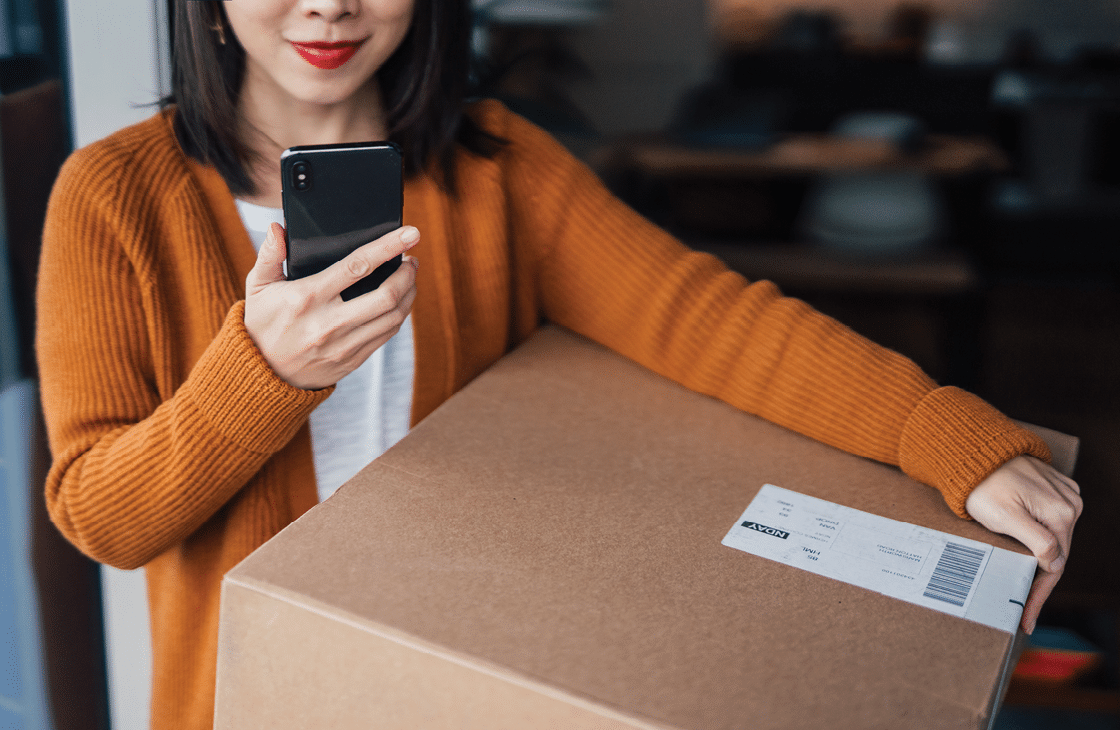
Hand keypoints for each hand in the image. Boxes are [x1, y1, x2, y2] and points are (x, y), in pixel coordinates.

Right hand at [243, 222, 419, 389]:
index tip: (409, 234)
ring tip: (409, 278)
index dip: (387, 248)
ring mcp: (343, 345)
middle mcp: (329, 322)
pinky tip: (399, 301)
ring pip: (393, 317)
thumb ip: (269, 255)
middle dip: (407, 274)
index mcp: (307, 297)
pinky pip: (386, 335)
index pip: (357, 266)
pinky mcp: (352, 360)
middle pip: (386, 295)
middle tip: (411, 259)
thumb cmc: (262, 324)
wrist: (262, 375)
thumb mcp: (258, 287)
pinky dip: (399, 314)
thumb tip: (278, 228)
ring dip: (408, 293)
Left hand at [965, 455, 1081, 633]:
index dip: (1040, 595)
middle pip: (1056, 554)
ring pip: (1054, 539)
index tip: (1026, 618)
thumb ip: (1036, 540)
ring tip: (1025, 589)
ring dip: (1041, 562)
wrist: (974, 451)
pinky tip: (1030, 557)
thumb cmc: (984, 485)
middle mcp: (1070, 504)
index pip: (1054, 565)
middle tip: (1023, 611)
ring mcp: (1064, 495)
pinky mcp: (1053, 490)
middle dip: (1039, 583)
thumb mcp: (1006, 516)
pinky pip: (1050, 523)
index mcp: (1062, 513)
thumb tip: (1056, 562)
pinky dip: (1041, 540)